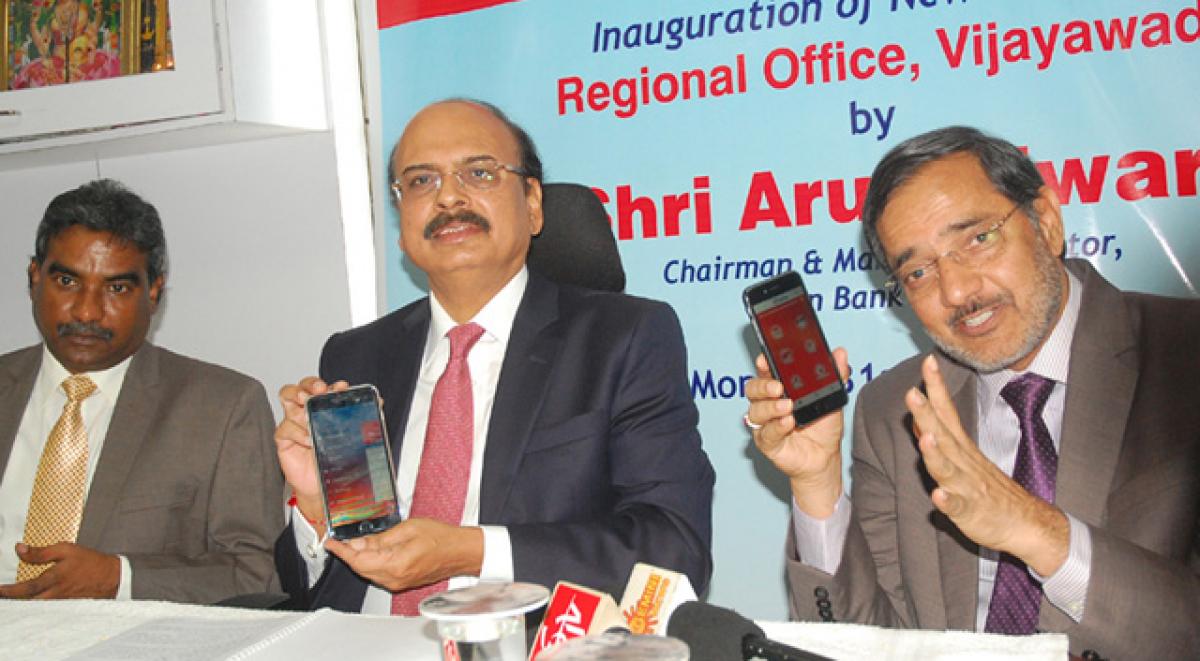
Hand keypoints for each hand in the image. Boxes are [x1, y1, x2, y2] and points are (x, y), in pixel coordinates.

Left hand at [0, 542, 118, 598]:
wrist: (112, 577)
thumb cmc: (89, 561)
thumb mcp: (66, 550)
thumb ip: (41, 552)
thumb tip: (20, 549)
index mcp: (54, 579)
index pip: (25, 588)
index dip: (8, 591)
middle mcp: (55, 594)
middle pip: (27, 601)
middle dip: (12, 599)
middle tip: (2, 593)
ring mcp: (60, 602)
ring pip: (36, 606)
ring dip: (22, 602)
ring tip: (12, 597)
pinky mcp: (65, 605)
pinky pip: (46, 607)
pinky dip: (36, 604)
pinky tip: (32, 599)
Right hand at [275, 376, 348, 529]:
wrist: (324, 486)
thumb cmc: (336, 460)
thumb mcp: (351, 438)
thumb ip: (361, 418)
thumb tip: (379, 402)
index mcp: (321, 408)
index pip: (319, 387)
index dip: (328, 384)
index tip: (340, 387)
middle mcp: (305, 411)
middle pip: (300, 387)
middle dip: (310, 385)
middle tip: (320, 391)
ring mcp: (294, 423)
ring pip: (288, 399)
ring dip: (300, 404)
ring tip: (310, 416)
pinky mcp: (284, 438)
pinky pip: (286, 427)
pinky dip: (297, 432)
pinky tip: (309, 440)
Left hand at [324, 519, 483, 591]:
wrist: (459, 552)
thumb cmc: (441, 538)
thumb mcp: (408, 529)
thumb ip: (380, 538)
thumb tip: (358, 542)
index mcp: (394, 564)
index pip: (357, 560)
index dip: (341, 551)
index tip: (330, 543)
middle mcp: (394, 578)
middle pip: (360, 568)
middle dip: (349, 553)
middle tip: (343, 539)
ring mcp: (397, 583)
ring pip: (368, 572)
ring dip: (360, 558)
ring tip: (359, 542)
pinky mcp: (401, 582)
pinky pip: (378, 574)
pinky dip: (372, 563)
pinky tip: (374, 550)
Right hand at [744, 348, 849, 517]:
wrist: (826, 457)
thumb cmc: (823, 427)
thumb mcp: (831, 398)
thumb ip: (835, 375)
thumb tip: (841, 354)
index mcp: (779, 388)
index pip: (765, 371)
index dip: (763, 364)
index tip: (765, 359)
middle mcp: (768, 404)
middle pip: (752, 389)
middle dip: (762, 386)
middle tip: (778, 387)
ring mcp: (765, 424)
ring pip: (756, 411)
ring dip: (770, 407)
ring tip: (787, 407)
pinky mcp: (768, 443)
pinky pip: (765, 433)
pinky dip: (776, 427)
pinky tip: (788, 423)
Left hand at [906, 355, 1068, 575]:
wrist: (1026, 524)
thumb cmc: (989, 490)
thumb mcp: (963, 460)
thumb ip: (940, 440)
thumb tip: (920, 420)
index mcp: (962, 449)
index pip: (947, 412)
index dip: (937, 388)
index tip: (928, 362)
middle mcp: (965, 463)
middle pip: (943, 435)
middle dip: (927, 414)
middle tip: (912, 393)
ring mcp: (968, 488)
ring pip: (949, 469)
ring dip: (936, 454)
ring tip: (926, 438)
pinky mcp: (971, 513)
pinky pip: (958, 508)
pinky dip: (949, 501)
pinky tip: (939, 496)